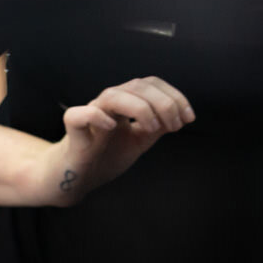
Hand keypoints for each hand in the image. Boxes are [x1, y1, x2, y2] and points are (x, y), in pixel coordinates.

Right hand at [36, 76, 194, 205]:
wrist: (80, 177)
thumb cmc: (107, 155)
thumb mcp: (141, 140)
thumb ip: (159, 127)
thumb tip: (182, 116)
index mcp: (125, 102)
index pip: (151, 84)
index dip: (174, 96)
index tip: (189, 118)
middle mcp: (108, 103)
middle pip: (137, 86)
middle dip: (164, 104)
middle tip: (175, 126)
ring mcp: (90, 114)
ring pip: (113, 96)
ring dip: (140, 108)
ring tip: (153, 128)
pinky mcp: (73, 131)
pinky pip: (78, 115)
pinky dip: (96, 116)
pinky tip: (113, 126)